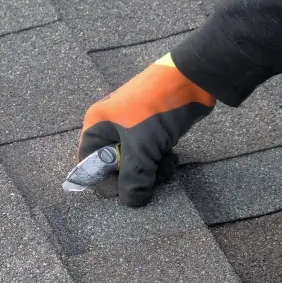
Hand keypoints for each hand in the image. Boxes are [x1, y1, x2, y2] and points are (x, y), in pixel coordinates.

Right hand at [79, 54, 214, 206]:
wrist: (191, 81)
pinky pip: (152, 154)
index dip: (105, 181)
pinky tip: (173, 157)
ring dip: (153, 171)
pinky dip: (162, 160)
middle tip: (152, 178)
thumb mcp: (140, 147)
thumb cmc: (156, 108)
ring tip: (167, 165)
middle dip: (136, 176)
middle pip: (116, 166)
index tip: (126, 191)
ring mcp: (134, 127)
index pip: (89, 164)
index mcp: (98, 126)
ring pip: (138, 162)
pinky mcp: (154, 130)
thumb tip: (133, 201)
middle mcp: (112, 127)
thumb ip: (133, 179)